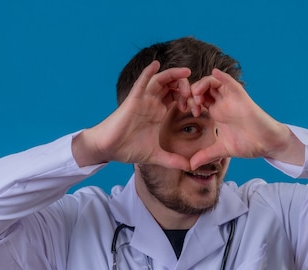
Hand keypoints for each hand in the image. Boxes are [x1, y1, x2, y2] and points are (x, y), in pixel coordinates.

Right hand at [73, 61, 193, 169]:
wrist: (109, 150)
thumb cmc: (129, 149)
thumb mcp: (157, 155)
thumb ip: (174, 161)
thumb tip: (190, 167)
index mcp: (159, 112)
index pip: (177, 97)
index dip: (190, 99)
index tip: (197, 110)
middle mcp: (152, 103)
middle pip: (172, 85)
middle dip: (185, 86)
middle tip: (195, 94)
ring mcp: (143, 99)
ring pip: (160, 80)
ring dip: (173, 75)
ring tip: (186, 74)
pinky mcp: (133, 99)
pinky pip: (141, 82)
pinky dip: (148, 72)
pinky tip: (156, 64)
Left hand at [188, 69, 303, 169]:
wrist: (265, 144)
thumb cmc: (247, 144)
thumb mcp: (221, 150)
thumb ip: (206, 155)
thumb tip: (191, 166)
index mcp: (216, 112)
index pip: (198, 99)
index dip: (188, 101)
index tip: (183, 110)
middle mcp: (222, 103)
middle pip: (203, 88)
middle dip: (191, 92)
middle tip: (187, 103)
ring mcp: (231, 98)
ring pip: (213, 82)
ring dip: (201, 84)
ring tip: (196, 95)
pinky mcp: (240, 96)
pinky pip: (230, 81)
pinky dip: (221, 76)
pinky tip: (214, 73)